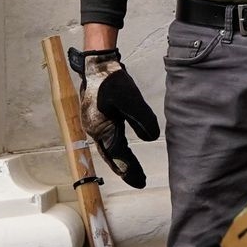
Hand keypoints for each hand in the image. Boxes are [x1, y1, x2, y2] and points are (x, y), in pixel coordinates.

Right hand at [69, 47, 159, 187]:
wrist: (96, 64)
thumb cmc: (111, 80)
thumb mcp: (131, 99)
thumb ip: (142, 119)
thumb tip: (151, 138)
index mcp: (101, 129)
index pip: (118, 155)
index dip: (130, 169)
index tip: (140, 182)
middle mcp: (95, 130)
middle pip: (112, 155)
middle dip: (126, 169)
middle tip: (139, 181)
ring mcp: (95, 124)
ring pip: (110, 148)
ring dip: (121, 160)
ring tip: (133, 170)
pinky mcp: (98, 117)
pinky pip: (109, 139)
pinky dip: (118, 148)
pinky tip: (124, 149)